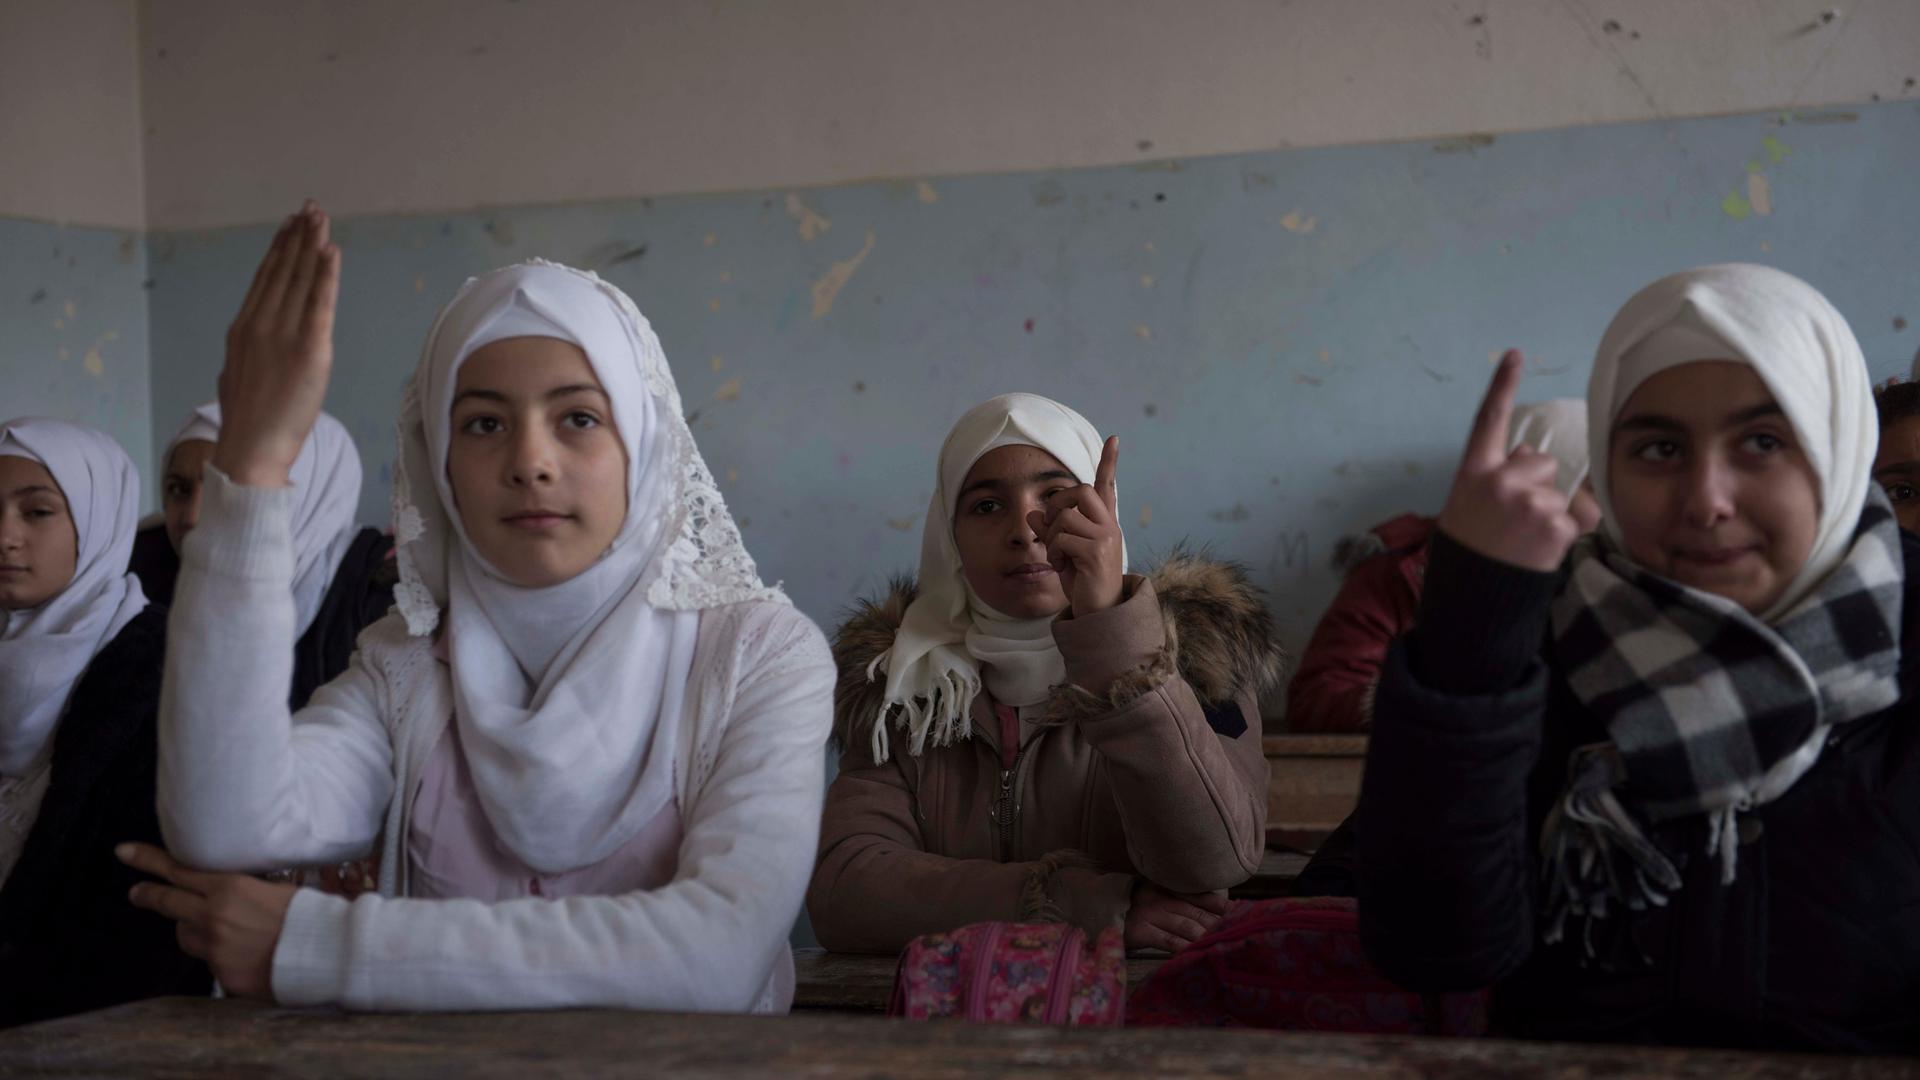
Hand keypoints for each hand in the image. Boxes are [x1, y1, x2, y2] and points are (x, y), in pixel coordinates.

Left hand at [119, 842, 295, 999]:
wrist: (327, 954)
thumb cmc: (310, 915)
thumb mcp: (275, 889)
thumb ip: (242, 891)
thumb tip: (227, 891)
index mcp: (230, 888)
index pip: (178, 870)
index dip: (148, 860)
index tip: (124, 852)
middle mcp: (214, 917)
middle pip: (168, 902)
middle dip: (148, 894)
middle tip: (135, 892)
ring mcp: (215, 949)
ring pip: (186, 936)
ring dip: (191, 928)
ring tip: (212, 929)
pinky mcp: (222, 975)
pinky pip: (211, 962)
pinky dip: (223, 955)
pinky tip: (246, 955)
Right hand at [211, 200, 341, 487]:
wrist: (250, 448)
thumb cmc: (247, 419)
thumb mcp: (239, 372)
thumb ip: (249, 348)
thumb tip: (253, 338)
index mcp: (242, 328)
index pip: (265, 278)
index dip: (279, 249)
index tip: (289, 226)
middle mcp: (260, 324)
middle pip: (283, 270)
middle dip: (298, 237)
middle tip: (310, 209)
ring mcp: (283, 335)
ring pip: (300, 280)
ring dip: (312, 245)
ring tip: (320, 219)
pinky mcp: (309, 350)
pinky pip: (319, 304)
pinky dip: (326, 275)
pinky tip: (330, 251)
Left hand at [1027, 436, 1124, 614]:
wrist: (1099, 613)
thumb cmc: (1082, 582)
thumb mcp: (1062, 553)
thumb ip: (1050, 531)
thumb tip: (1033, 514)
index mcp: (1104, 523)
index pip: (1107, 486)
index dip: (1109, 462)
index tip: (1115, 439)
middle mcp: (1109, 526)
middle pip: (1078, 491)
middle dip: (1057, 504)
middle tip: (1053, 529)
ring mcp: (1106, 537)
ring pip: (1063, 517)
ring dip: (1051, 537)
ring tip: (1059, 557)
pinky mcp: (1096, 552)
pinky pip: (1060, 538)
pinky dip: (1053, 553)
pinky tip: (1062, 567)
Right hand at [1123, 880, 1230, 953]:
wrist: (1093, 910)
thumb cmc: (1129, 910)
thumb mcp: (1151, 898)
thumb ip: (1174, 903)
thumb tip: (1207, 914)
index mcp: (1164, 888)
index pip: (1197, 895)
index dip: (1219, 903)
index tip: (1239, 910)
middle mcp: (1160, 899)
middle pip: (1197, 912)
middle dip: (1219, 923)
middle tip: (1238, 932)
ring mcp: (1150, 914)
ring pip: (1187, 926)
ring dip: (1207, 936)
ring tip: (1225, 944)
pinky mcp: (1141, 932)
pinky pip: (1168, 941)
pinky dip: (1185, 947)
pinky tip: (1198, 953)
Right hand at [1435, 350, 1583, 572]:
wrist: (1473, 596)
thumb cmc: (1471, 549)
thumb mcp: (1469, 505)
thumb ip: (1497, 476)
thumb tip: (1534, 458)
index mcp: (1474, 473)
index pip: (1489, 420)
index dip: (1502, 386)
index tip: (1515, 355)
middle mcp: (1499, 481)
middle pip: (1541, 461)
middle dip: (1536, 484)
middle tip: (1514, 521)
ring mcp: (1529, 502)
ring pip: (1559, 492)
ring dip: (1550, 513)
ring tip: (1523, 540)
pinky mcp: (1555, 525)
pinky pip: (1576, 517)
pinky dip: (1565, 534)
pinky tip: (1539, 550)